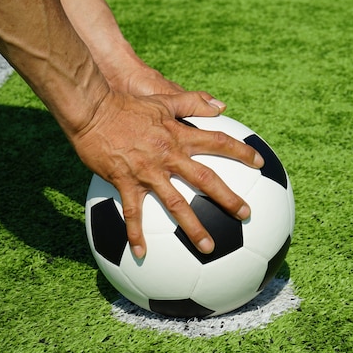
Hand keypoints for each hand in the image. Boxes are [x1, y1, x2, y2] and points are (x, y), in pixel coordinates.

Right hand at [70, 89, 263, 257]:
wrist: (92, 110)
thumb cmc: (128, 106)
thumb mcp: (164, 100)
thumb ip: (193, 103)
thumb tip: (222, 105)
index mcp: (179, 136)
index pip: (219, 142)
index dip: (241, 152)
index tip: (260, 163)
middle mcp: (168, 156)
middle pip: (205, 179)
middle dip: (228, 198)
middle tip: (246, 215)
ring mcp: (148, 172)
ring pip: (175, 203)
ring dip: (193, 227)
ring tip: (209, 248)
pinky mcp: (125, 182)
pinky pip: (133, 212)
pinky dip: (136, 234)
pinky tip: (141, 253)